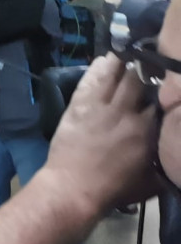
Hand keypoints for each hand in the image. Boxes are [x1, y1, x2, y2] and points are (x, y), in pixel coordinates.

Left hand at [42, 54, 159, 214]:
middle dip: (147, 71)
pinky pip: (91, 80)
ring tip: (131, 54)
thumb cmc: (115, 189)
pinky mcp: (79, 106)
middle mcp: (126, 113)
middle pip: (140, 81)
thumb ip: (168, 163)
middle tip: (152, 64)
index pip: (162, 101)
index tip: (170, 85)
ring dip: (124, 63)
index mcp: (148, 132)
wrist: (74, 187)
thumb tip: (176, 152)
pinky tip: (106, 59)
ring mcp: (100, 107)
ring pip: (116, 76)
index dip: (166, 91)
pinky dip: (99, 68)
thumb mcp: (153, 181)